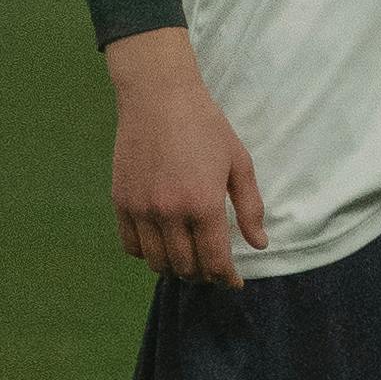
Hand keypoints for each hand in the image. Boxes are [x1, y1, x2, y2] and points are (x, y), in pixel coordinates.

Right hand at [105, 29, 264, 282]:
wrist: (159, 97)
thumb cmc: (206, 126)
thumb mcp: (238, 163)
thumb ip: (250, 208)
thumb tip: (259, 245)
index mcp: (203, 205)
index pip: (215, 261)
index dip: (226, 278)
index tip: (233, 282)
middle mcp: (170, 213)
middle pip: (186, 267)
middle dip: (203, 275)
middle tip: (213, 269)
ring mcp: (141, 209)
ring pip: (157, 262)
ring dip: (175, 268)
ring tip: (188, 260)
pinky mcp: (121, 202)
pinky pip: (131, 245)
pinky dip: (147, 253)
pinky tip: (161, 245)